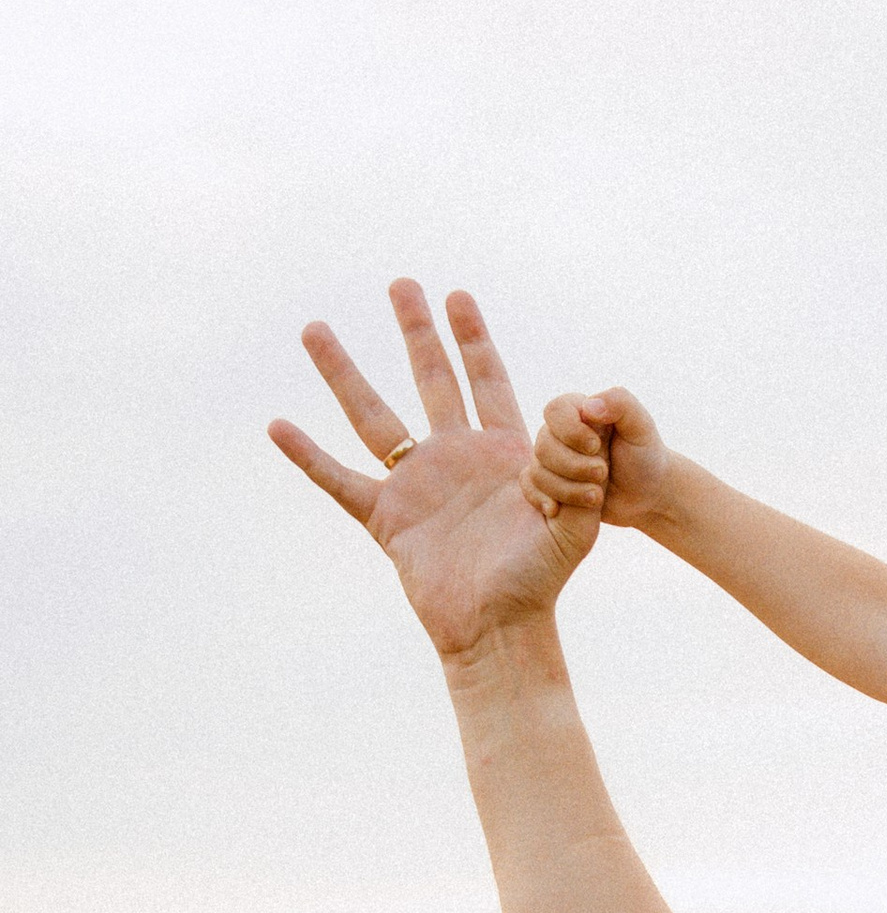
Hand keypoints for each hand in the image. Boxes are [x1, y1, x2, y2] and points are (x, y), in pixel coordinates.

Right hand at [270, 284, 593, 658]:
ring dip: (343, 371)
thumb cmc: (542, 581)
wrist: (501, 628)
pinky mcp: (387, 518)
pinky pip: (338, 480)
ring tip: (314, 328)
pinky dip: (307, 456)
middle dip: (416, 332)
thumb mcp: (576, 522)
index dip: (472, 340)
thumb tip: (582, 417)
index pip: (486, 381)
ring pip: (372, 416)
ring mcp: (416, 485)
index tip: (457, 296)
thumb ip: (581, 470)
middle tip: (401, 284)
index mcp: (501, 454)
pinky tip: (277, 426)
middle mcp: (454, 459)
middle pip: (430, 380)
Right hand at [526, 385, 673, 530]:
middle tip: (603, 473)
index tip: (596, 446)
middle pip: (543, 445)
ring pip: (538, 471)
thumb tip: (588, 407)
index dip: (570, 431)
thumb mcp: (642, 426)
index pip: (554, 411)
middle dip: (573, 465)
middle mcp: (560, 434)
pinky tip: (556, 510)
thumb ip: (620, 403)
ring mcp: (554, 460)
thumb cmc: (646, 457)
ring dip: (567, 488)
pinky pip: (529, 487)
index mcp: (579, 411)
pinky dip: (539, 498)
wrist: (649, 495)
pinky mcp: (552, 485)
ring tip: (597, 496)